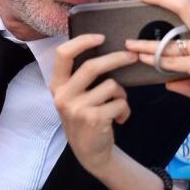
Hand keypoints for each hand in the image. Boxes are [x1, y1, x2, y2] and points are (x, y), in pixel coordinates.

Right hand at [50, 34, 136, 176]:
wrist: (90, 152)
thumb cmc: (86, 118)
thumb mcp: (74, 97)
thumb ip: (81, 77)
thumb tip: (106, 47)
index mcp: (57, 85)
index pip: (63, 54)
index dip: (82, 41)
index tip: (101, 37)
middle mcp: (63, 96)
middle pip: (92, 66)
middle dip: (117, 58)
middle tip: (132, 56)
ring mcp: (77, 108)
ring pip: (111, 86)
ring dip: (122, 94)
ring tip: (118, 105)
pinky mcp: (93, 119)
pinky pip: (120, 103)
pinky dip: (125, 110)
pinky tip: (119, 119)